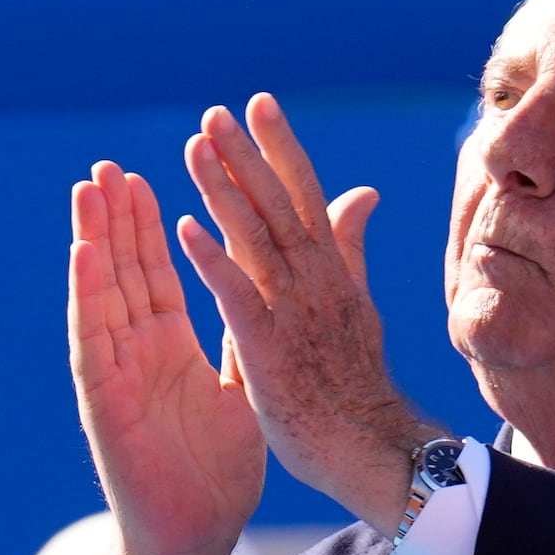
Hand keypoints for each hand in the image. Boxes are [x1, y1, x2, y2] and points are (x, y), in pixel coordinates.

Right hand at [68, 158, 266, 554]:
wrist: (199, 533)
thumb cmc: (218, 468)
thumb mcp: (243, 383)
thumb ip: (248, 329)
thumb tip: (266, 284)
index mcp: (168, 344)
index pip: (153, 270)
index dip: (146, 225)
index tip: (139, 175)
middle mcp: (135, 349)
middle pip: (121, 270)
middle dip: (114, 218)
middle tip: (105, 166)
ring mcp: (115, 370)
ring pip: (100, 292)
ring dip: (92, 239)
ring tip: (88, 189)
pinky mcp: (103, 398)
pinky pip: (92, 337)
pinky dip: (87, 293)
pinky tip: (83, 252)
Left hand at [169, 94, 433, 524]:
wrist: (370, 450)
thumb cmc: (354, 380)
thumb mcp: (357, 302)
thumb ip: (349, 245)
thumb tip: (362, 192)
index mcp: (332, 271)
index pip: (304, 194)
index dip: (280, 148)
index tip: (257, 103)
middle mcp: (315, 282)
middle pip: (277, 206)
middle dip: (245, 156)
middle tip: (215, 112)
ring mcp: (292, 314)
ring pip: (255, 239)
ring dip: (224, 191)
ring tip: (194, 149)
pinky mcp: (270, 350)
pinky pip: (237, 296)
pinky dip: (213, 259)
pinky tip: (185, 228)